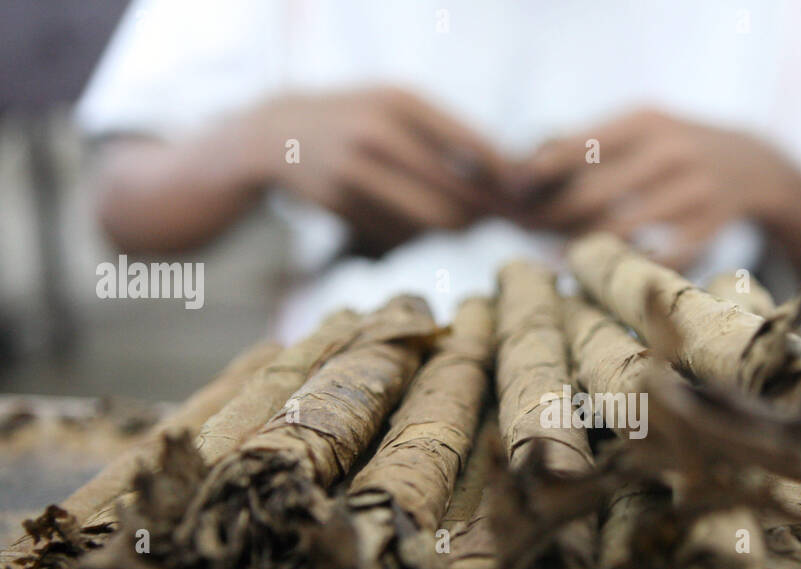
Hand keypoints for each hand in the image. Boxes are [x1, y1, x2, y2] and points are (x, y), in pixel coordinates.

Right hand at [245, 87, 509, 252]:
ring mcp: (353, 172)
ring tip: (462, 219)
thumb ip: (447, 135)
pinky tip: (415, 220)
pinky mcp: (338, 204)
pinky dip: (416, 234)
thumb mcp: (397, 106)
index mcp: (400, 101)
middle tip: (493, 216)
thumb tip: (506, 178)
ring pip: (428, 222)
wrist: (279, 134)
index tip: (521, 190)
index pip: (471, 146)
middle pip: (454, 195)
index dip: (503, 176)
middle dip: (481, 213)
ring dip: (452, 228)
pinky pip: (398, 234)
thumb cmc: (359, 118)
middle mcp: (376, 134)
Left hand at [513, 108, 794, 268]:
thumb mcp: (641, 128)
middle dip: (552, 216)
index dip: (541, 170)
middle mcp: (672, 153)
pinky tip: (600, 275)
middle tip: (524, 229)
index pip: (581, 145)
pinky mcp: (708, 230)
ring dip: (581, 248)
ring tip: (551, 260)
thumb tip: (523, 170)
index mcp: (647, 122)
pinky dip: (625, 269)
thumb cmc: (674, 148)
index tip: (511, 189)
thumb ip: (590, 144)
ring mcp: (694, 193)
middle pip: (594, 193)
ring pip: (621, 230)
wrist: (752, 164)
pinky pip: (657, 259)